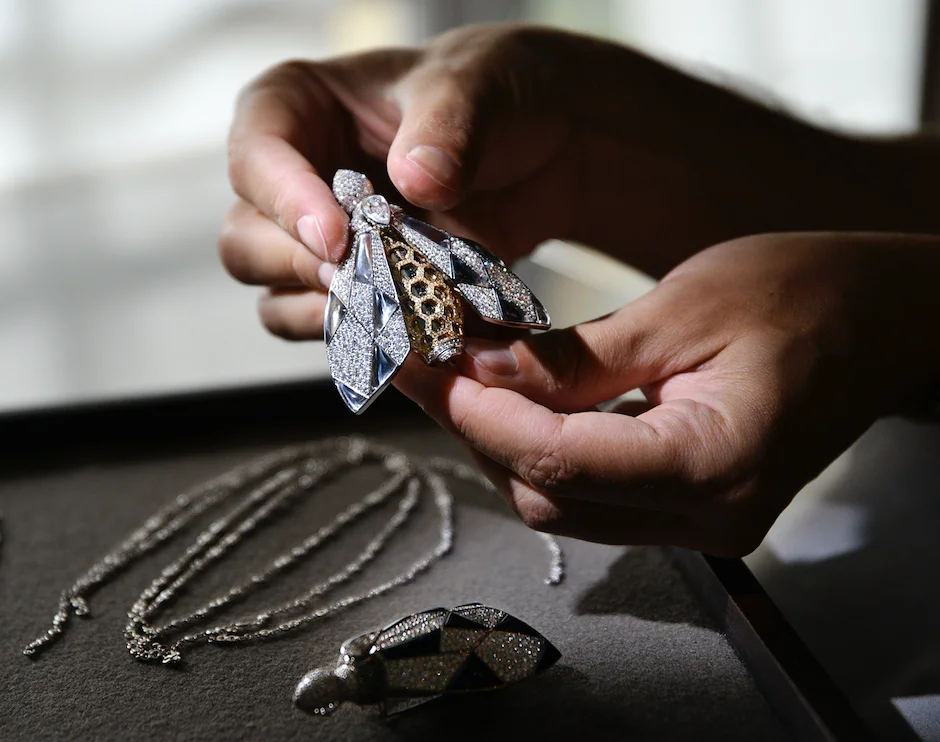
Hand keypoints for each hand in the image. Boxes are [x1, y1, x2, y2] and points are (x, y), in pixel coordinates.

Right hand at [218, 23, 925, 342]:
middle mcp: (297, 178)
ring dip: (334, 314)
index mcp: (302, 108)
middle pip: (249, 238)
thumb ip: (449, 124)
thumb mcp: (482, 86)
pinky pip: (333, 328)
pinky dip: (369, 340)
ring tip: (401, 313)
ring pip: (281, 295)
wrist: (546, 146)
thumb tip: (416, 178)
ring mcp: (324, 241)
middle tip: (371, 285)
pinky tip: (422, 333)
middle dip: (304, 269)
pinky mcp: (361, 288)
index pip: (257, 151)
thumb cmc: (506, 94)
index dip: (284, 197)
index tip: (336, 239)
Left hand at [393, 232, 939, 555]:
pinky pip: (589, 493)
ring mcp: (700, 521)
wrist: (883, 320)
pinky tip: (504, 401)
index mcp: (714, 465)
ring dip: (497, 441)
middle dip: (474, 429)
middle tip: (419, 364)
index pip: (558, 462)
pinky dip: (537, 448)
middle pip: (548, 495)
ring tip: (447, 377)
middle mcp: (707, 517)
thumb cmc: (805, 295)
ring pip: (559, 502)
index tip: (421, 366)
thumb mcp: (683, 309)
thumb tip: (482, 375)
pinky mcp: (688, 505)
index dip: (478, 416)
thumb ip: (577, 358)